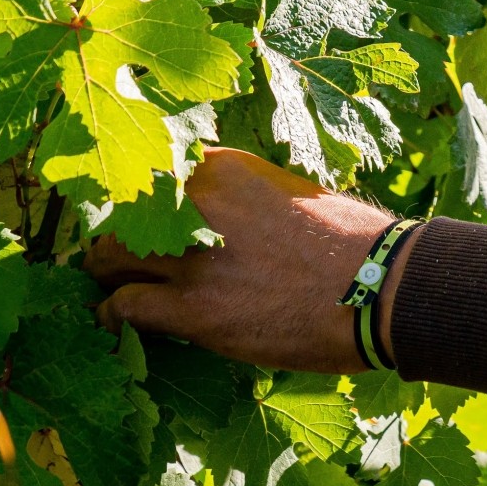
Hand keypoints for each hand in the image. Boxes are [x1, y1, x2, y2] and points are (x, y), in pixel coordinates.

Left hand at [88, 148, 413, 373]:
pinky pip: (123, 306)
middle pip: (120, 212)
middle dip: (115, 234)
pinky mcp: (193, 310)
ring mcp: (193, 258)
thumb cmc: (349, 242)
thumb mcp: (289, 193)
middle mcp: (200, 202)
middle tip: (116, 254)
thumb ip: (236, 196)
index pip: (149, 167)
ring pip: (108, 258)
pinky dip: (112, 314)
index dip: (134, 194)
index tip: (130, 212)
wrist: (380, 287)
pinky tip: (114, 320)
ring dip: (106, 273)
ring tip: (108, 284)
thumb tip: (202, 214)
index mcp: (225, 166)